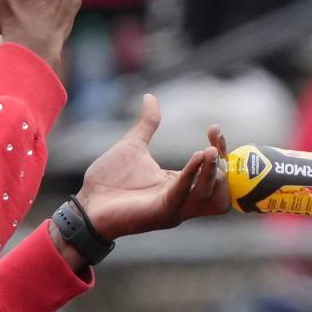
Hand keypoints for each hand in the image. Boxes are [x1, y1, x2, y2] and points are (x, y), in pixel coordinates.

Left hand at [78, 97, 229, 241]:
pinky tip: (195, 158)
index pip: (215, 172)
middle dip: (224, 166)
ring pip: (209, 197)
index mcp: (180, 184)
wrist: (86, 204)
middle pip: (222, 189)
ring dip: (212, 175)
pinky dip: (191, 177)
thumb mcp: (133, 146)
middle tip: (214, 144)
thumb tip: (150, 97)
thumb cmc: (108, 181)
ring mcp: (173, 209)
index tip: (213, 128)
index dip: (220, 149)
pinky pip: (183, 196)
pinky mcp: (160, 214)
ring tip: (210, 152)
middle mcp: (182, 199)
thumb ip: (147, 124)